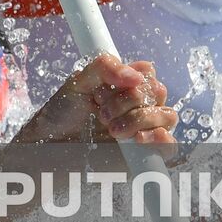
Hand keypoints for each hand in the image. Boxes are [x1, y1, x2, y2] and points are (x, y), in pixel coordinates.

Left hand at [14, 54, 176, 144]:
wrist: (51, 148)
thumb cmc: (62, 114)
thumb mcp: (77, 83)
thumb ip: (103, 68)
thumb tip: (134, 75)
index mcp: (125, 84)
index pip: (148, 72)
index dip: (131, 77)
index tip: (103, 90)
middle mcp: (138, 104)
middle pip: (158, 92)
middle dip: (130, 101)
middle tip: (102, 113)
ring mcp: (144, 128)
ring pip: (167, 116)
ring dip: (140, 119)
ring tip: (113, 130)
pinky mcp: (146, 153)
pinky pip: (170, 145)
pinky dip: (160, 140)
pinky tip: (138, 139)